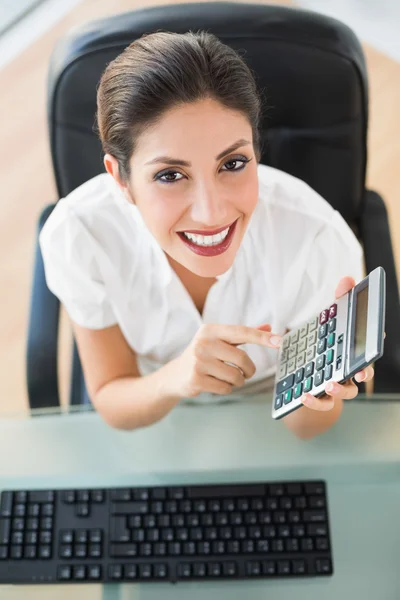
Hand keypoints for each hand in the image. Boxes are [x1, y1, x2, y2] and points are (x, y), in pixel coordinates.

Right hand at [167, 323, 280, 398]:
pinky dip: (225, 388)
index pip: (242, 332)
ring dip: (237, 381)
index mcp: (210, 330)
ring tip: (225, 377)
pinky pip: (225, 388)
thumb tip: (269, 325)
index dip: (262, 337)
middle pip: (242, 359)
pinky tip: (214, 384)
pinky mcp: (196, 379)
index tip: (280, 341)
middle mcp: (203, 343)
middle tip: (247, 373)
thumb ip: (243, 335)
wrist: (175, 375)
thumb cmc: (203, 355)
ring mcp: (198, 361)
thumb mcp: (219, 341)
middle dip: (249, 370)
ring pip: (235, 376)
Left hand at [300, 276, 384, 410]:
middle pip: (364, 373)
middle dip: (364, 372)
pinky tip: (304, 395)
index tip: (379, 337)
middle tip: (360, 372)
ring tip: (329, 384)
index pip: (369, 347)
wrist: (306, 371)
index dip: (375, 343)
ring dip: (340, 391)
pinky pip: (323, 404)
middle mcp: (351, 370)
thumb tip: (347, 279)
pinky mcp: (323, 397)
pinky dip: (315, 402)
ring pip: (347, 393)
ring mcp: (339, 385)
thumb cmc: (325, 343)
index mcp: (354, 351)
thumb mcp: (330, 318)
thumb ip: (340, 300)